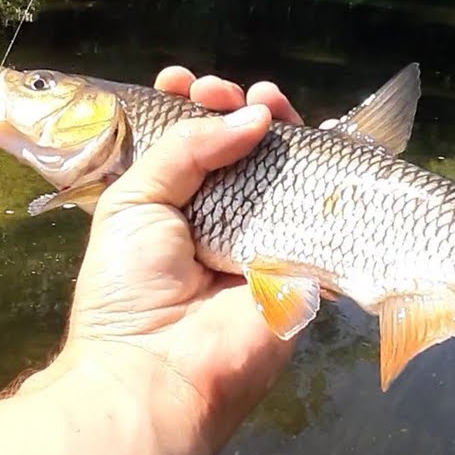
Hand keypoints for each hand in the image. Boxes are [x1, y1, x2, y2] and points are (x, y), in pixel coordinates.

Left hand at [20, 66, 304, 454]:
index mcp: (173, 209)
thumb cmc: (129, 288)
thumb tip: (251, 116)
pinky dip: (325, 174)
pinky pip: (323, 211)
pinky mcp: (304, 263)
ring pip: (285, 174)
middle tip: (228, 92)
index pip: (190, 147)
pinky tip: (314, 140)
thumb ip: (186, 149)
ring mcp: (265, 240)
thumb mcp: (133, 202)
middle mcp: (221, 221)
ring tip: (266, 100)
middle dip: (238, 112)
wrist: (160, 372)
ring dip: (280, 131)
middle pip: (243, 153)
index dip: (194, 111)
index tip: (187, 82)